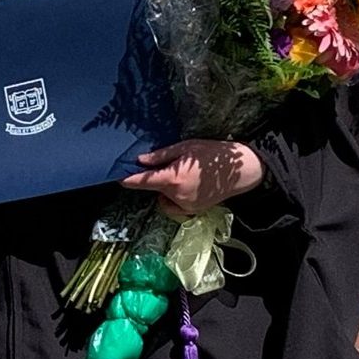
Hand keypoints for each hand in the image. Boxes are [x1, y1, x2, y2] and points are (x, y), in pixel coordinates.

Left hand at [121, 140, 264, 219]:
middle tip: (173, 164)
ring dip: (167, 189)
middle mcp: (177, 196)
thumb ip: (161, 156)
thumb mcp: (186, 147)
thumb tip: (140, 160)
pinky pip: (175, 205)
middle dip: (157, 178)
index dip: (128, 179)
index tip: (118, 177)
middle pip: (154, 188)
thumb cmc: (213, 154)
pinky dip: (176, 197)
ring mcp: (185, 206)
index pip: (143, 181)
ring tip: (186, 175)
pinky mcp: (193, 211)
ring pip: (164, 198)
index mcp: (173, 179)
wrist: (240, 171)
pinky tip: (191, 186)